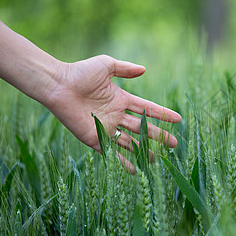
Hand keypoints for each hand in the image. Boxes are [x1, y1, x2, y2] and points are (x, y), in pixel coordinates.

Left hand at [45, 55, 180, 171]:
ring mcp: (106, 127)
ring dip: (143, 150)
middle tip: (173, 144)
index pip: (147, 108)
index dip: (162, 114)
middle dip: (158, 135)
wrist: (58, 86)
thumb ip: (125, 69)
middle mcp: (116, 115)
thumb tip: (144, 70)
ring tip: (156, 159)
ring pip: (130, 141)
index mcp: (121, 99)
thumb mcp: (106, 65)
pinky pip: (112, 151)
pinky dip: (123, 161)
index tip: (178, 119)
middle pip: (142, 127)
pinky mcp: (95, 137)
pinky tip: (134, 170)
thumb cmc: (80, 72)